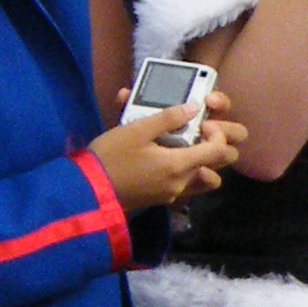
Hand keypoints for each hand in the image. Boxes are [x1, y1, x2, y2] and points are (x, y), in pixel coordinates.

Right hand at [91, 90, 245, 212]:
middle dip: (219, 147)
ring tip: (187, 146)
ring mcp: (173, 193)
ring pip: (207, 179)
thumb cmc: (110, 158)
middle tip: (199, 133)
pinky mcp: (162, 198)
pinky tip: (169, 157)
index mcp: (179, 165)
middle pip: (221, 167)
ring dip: (205, 162)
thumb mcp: (135, 130)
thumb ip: (168, 118)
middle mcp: (182, 182)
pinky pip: (188, 186)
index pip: (221, 150)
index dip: (219, 133)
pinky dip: (188, 172)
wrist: (87, 191)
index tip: (202, 123)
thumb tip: (194, 107)